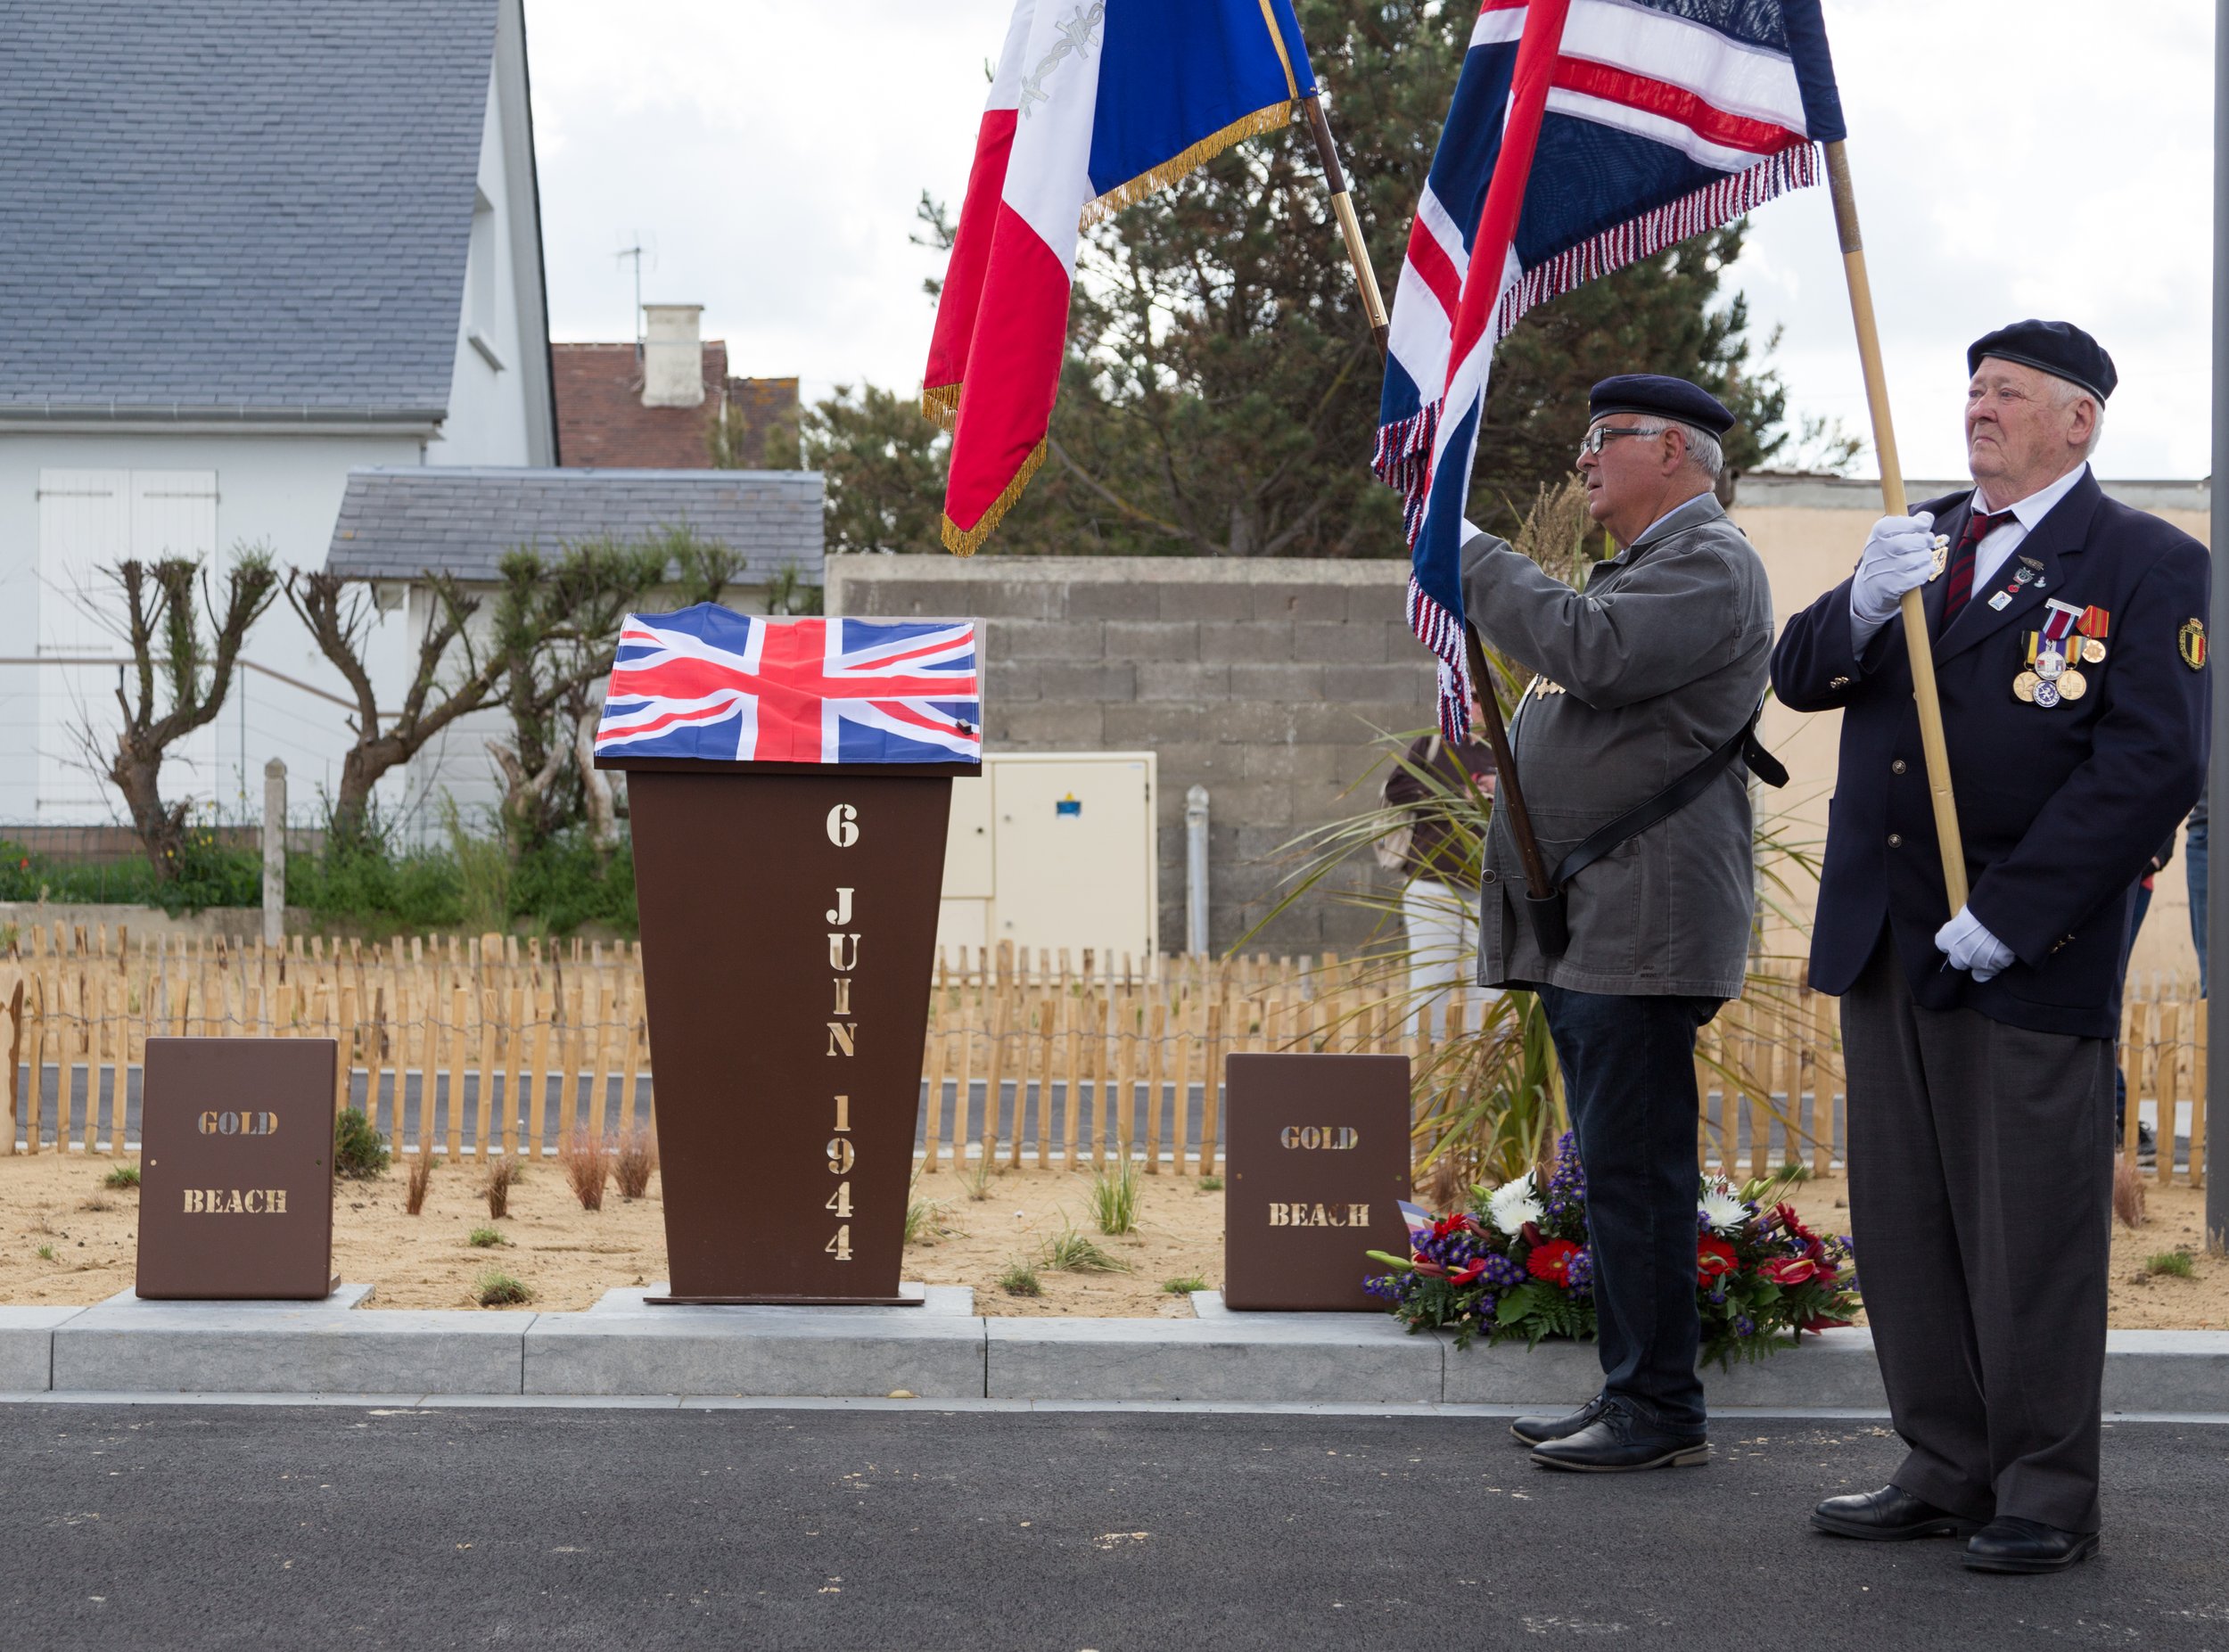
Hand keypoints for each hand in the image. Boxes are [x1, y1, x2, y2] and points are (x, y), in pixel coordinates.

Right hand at [1850, 511, 1938, 627]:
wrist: (1868, 587)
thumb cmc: (1885, 556)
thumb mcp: (1890, 536)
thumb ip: (1910, 524)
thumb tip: (1927, 517)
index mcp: (1877, 533)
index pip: (1903, 523)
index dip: (1919, 524)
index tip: (1924, 526)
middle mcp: (1878, 550)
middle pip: (1913, 541)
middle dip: (1926, 540)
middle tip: (1928, 542)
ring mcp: (1884, 569)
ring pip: (1919, 559)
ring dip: (1926, 557)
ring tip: (1922, 557)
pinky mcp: (1892, 586)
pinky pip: (1919, 576)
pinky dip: (1925, 571)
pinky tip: (1922, 570)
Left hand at [1935, 905, 2014, 982]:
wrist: (2001, 919)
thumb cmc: (1982, 909)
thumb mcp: (1967, 911)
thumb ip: (1963, 923)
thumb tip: (1967, 923)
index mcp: (1947, 937)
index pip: (1942, 943)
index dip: (1951, 942)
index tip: (1959, 938)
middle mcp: (1957, 953)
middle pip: (1955, 961)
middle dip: (1963, 956)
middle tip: (1976, 946)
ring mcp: (1973, 962)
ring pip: (1972, 967)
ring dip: (1977, 961)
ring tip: (1990, 951)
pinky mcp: (1990, 969)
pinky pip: (1986, 974)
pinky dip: (1991, 969)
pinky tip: (1998, 960)